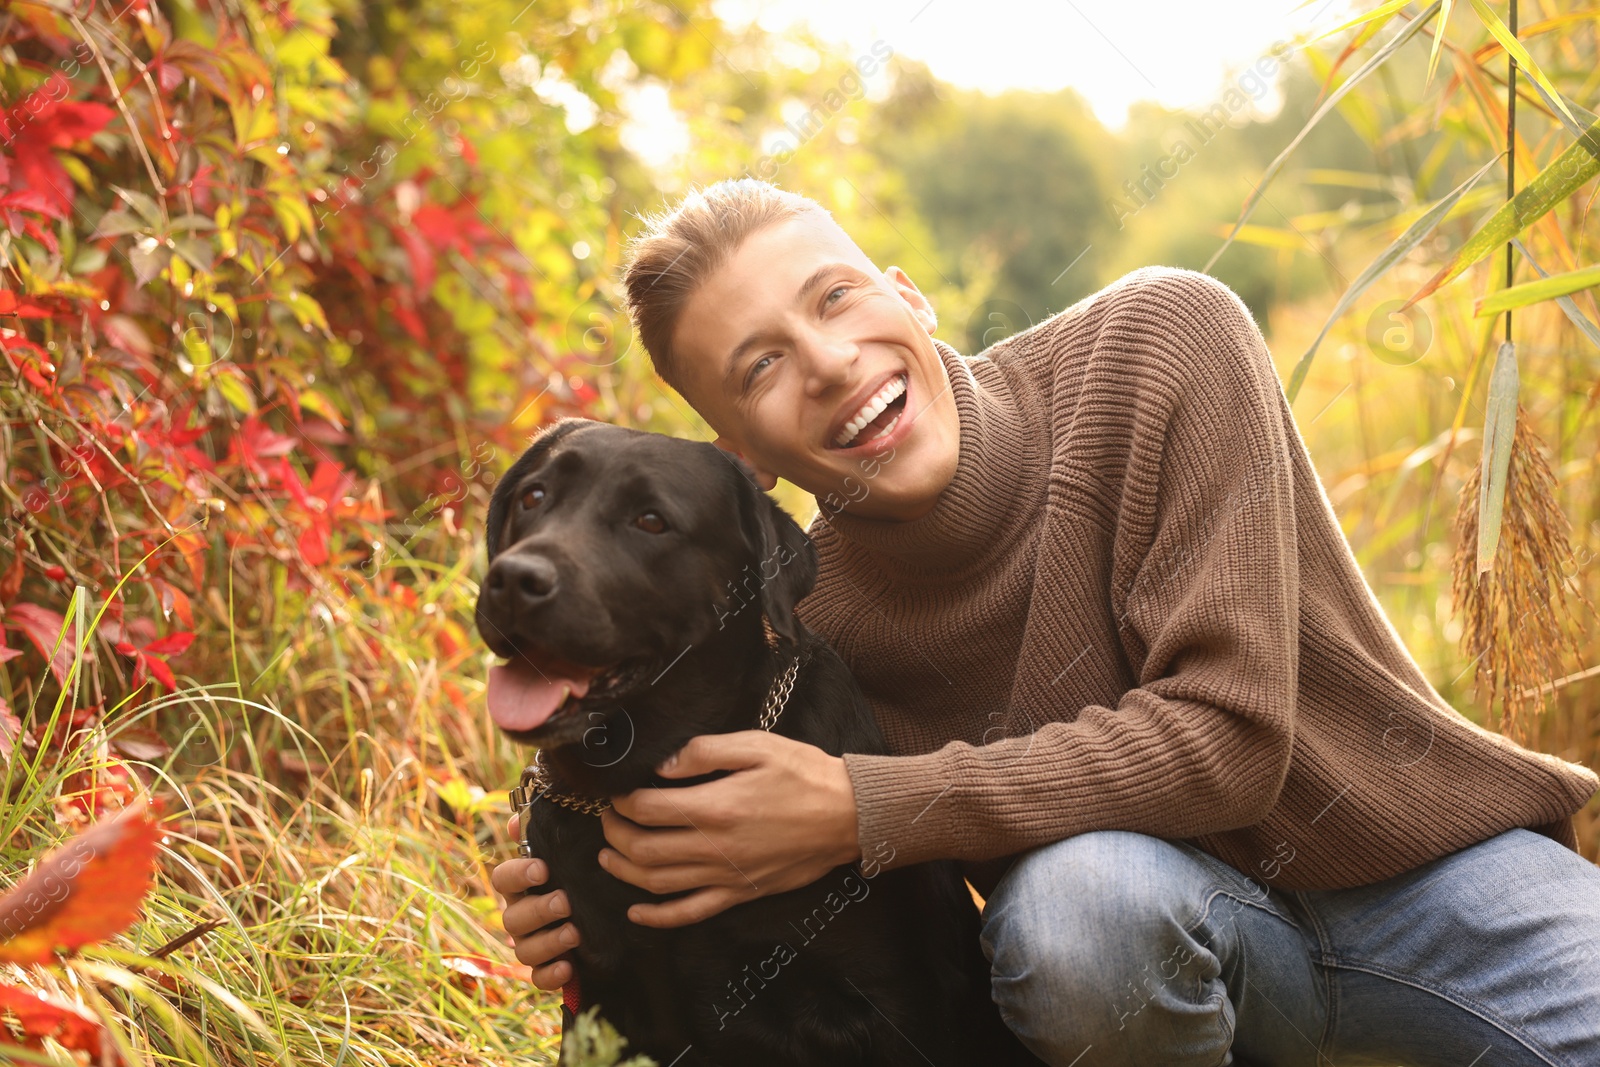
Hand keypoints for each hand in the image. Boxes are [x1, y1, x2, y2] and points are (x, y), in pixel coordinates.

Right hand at [491, 812, 580, 989]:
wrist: (611, 915)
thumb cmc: (581, 877)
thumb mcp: (572, 855)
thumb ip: (545, 836)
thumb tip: (517, 821)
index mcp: (523, 886)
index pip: (503, 879)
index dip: (518, 874)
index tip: (542, 869)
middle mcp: (522, 916)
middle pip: (513, 918)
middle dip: (539, 910)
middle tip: (565, 902)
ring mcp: (532, 945)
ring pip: (524, 950)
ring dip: (548, 942)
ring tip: (575, 933)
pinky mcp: (548, 971)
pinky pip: (538, 979)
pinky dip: (551, 975)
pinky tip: (569, 967)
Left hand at [600, 731, 860, 928]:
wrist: (849, 815)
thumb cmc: (805, 775)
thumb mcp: (756, 745)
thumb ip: (703, 752)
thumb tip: (661, 766)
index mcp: (716, 807)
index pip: (647, 809)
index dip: (622, 801)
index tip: (616, 792)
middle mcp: (715, 847)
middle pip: (643, 849)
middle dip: (615, 833)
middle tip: (608, 818)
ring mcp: (726, 875)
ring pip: (658, 883)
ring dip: (624, 871)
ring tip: (608, 855)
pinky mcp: (740, 892)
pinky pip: (690, 913)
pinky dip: (658, 917)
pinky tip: (637, 911)